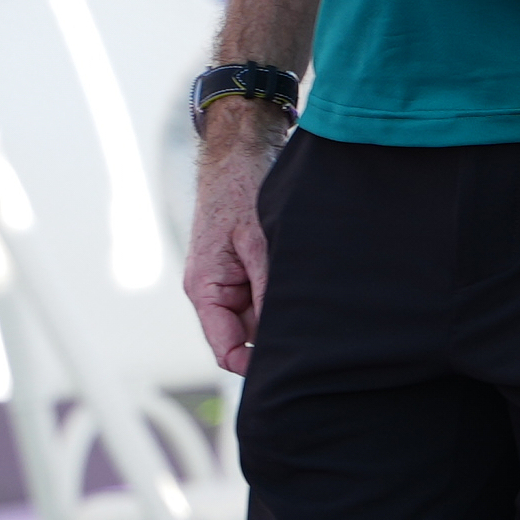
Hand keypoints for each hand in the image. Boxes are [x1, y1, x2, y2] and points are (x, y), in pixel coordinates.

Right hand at [182, 101, 287, 374]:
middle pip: (248, 336)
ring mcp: (232, 282)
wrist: (240, 155)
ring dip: (285, 307)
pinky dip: (287, 290)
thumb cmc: (239, 192)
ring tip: (312, 290)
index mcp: (204, 290)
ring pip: (263, 316)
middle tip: (316, 324)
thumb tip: (281, 329)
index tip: (293, 360)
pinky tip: (308, 278)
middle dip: (277, 331)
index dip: (255, 364)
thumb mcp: (256, 240)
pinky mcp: (249, 269)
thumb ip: (267, 285)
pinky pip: (268, 294)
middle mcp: (215, 293)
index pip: (225, 349)